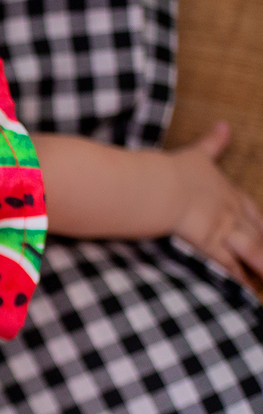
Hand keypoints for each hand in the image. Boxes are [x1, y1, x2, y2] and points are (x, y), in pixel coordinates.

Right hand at [169, 122, 262, 289]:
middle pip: (257, 231)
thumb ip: (212, 142)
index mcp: (226, 191)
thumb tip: (224, 125)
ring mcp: (222, 228)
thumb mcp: (196, 154)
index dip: (261, 222)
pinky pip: (228, 264)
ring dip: (261, 263)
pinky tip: (246, 288)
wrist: (160, 188)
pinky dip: (237, 276)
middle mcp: (230, 211)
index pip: (250, 209)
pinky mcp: (208, 243)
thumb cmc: (174, 171)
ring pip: (251, 248)